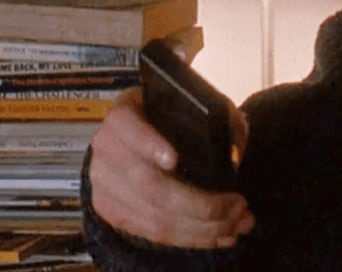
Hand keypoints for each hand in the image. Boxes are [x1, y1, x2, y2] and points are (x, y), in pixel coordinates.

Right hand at [89, 88, 255, 248]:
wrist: (136, 136)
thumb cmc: (170, 117)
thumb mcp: (190, 104)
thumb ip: (215, 116)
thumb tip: (235, 148)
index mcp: (124, 114)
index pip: (126, 125)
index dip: (149, 144)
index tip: (174, 159)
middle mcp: (107, 148)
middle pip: (147, 184)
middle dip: (199, 203)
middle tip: (236, 205)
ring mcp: (104, 183)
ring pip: (153, 215)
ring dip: (201, 227)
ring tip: (236, 223)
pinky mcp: (111, 209)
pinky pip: (150, 231)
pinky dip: (188, 237)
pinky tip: (216, 234)